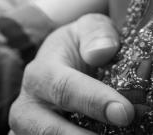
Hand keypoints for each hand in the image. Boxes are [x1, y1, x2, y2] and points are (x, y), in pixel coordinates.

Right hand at [8, 13, 131, 133]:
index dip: (95, 102)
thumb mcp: (90, 27)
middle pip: (50, 131)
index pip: (66, 90)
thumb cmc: (81, 46)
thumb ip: (97, 34)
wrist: (63, 63)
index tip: (125, 113)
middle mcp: (27, 109)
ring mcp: (27, 132)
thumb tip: (102, 52)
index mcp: (40, 74)